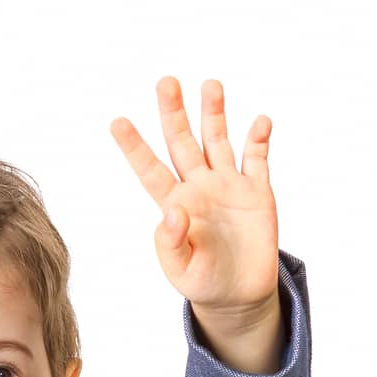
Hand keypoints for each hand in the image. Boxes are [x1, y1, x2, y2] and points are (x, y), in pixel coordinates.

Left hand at [110, 76, 279, 317]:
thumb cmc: (204, 283)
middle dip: (173, 113)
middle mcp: (199, 187)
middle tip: (165, 82)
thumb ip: (171, 244)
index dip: (134, 147)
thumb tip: (172, 210)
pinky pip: (257, 159)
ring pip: (218, 140)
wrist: (239, 294)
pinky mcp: (257, 192)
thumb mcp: (181, 272)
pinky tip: (259, 123)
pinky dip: (258, 139)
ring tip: (210, 85)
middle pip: (182, 143)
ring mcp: (228, 185)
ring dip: (214, 114)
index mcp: (175, 204)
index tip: (117, 122)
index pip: (150, 170)